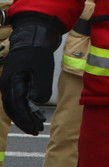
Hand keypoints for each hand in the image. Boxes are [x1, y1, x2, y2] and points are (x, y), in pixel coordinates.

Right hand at [0, 13, 63, 134]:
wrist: (34, 34)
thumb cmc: (38, 51)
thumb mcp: (42, 69)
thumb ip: (40, 87)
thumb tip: (37, 102)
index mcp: (11, 82)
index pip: (16, 107)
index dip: (26, 120)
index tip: (35, 129)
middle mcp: (7, 84)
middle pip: (13, 109)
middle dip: (24, 121)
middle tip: (36, 131)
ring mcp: (11, 82)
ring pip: (15, 105)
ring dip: (25, 116)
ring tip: (38, 125)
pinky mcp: (18, 80)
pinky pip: (18, 98)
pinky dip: (26, 107)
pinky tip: (36, 112)